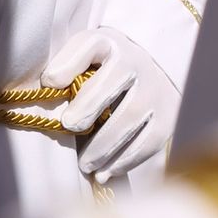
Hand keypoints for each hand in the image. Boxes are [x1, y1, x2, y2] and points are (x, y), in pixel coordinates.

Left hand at [43, 29, 177, 182]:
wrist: (147, 72)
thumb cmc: (102, 68)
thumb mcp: (83, 58)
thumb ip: (65, 66)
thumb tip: (50, 84)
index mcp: (108, 44)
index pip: (88, 46)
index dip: (69, 62)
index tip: (49, 83)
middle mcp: (136, 63)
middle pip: (113, 83)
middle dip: (89, 106)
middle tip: (69, 126)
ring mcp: (155, 90)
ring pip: (132, 116)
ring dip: (106, 144)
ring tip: (84, 164)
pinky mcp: (167, 117)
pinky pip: (149, 141)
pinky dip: (125, 160)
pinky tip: (105, 173)